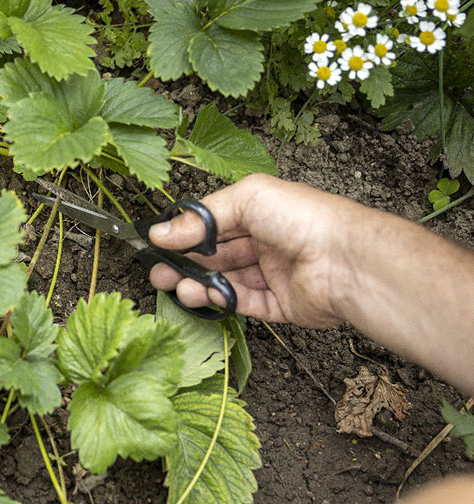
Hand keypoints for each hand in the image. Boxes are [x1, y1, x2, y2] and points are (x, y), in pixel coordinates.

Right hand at [147, 173, 361, 327]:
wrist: (345, 260)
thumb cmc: (304, 218)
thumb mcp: (247, 198)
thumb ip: (202, 217)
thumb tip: (162, 231)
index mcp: (262, 212)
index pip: (214, 224)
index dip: (185, 234)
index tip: (158, 244)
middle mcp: (267, 242)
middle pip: (216, 256)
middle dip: (184, 263)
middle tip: (158, 272)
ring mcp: (274, 274)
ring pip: (226, 281)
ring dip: (197, 284)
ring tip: (175, 286)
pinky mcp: (281, 304)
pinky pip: (244, 303)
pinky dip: (221, 301)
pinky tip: (202, 295)